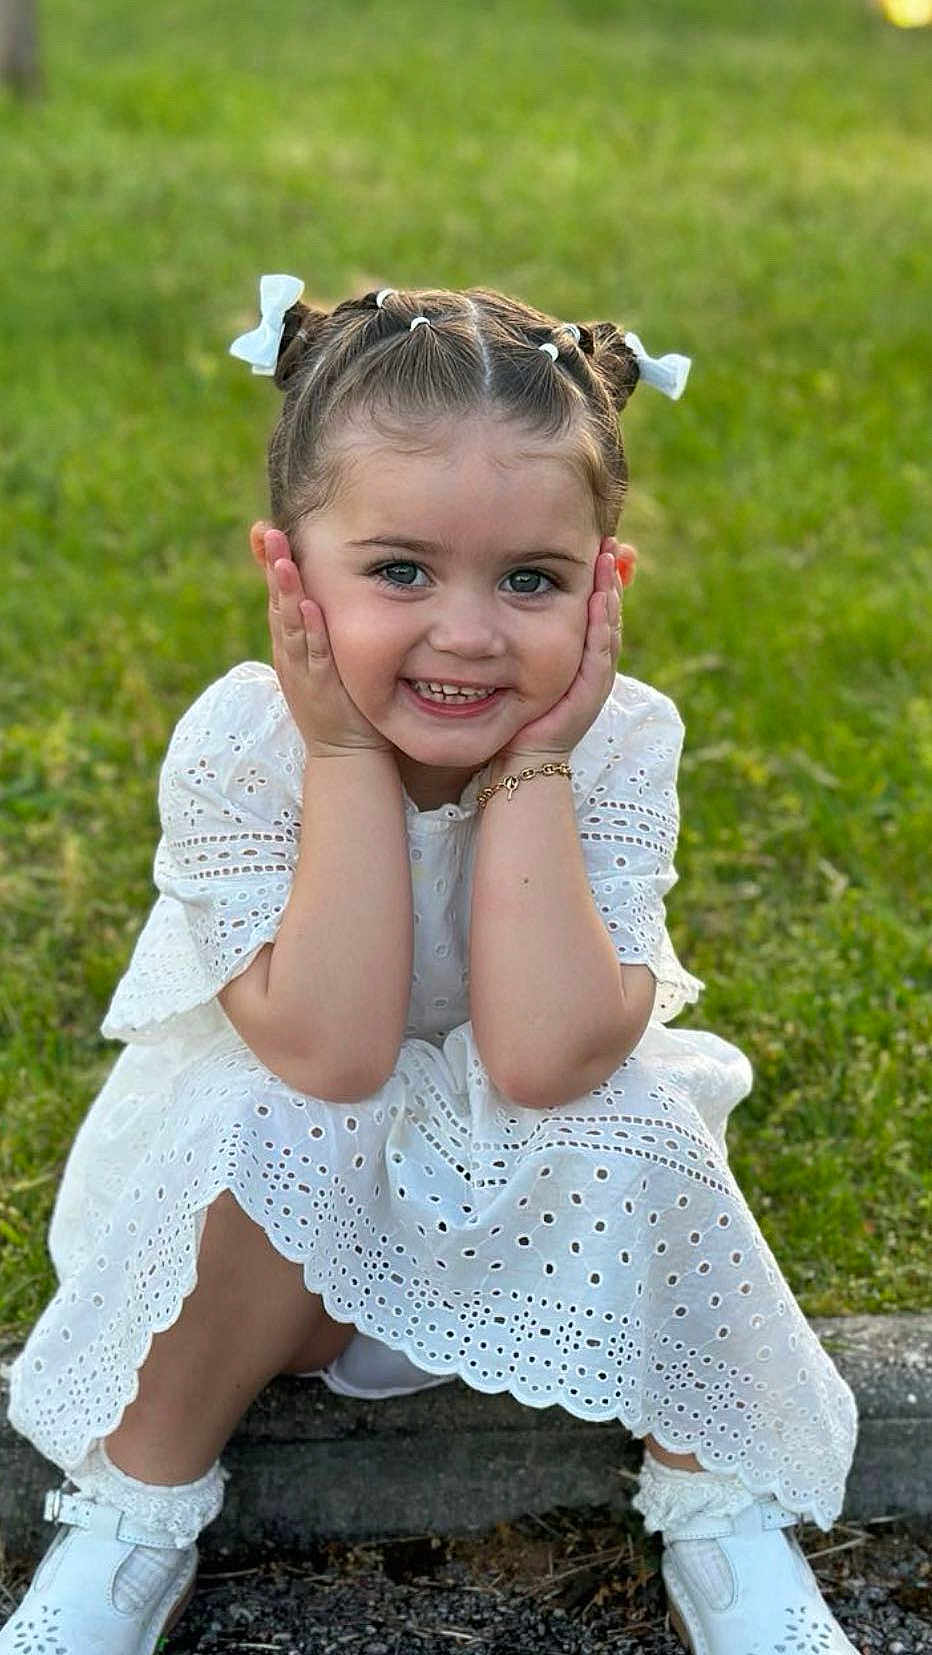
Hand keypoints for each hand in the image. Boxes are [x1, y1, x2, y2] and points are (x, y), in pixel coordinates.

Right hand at [260, 527, 391, 757]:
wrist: (344, 754)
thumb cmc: (339, 704)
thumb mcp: (322, 660)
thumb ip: (316, 630)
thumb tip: (317, 596)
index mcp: (289, 644)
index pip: (277, 596)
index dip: (269, 563)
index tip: (263, 529)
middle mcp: (290, 653)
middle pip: (277, 603)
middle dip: (273, 565)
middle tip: (268, 530)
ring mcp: (302, 670)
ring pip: (291, 625)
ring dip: (288, 592)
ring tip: (284, 561)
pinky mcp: (321, 688)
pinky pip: (315, 655)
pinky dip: (312, 631)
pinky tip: (310, 607)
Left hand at [490, 538, 629, 768]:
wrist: (519, 765)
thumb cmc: (513, 721)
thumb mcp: (514, 672)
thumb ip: (513, 642)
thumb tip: (495, 611)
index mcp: (577, 661)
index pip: (593, 613)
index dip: (597, 582)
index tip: (594, 548)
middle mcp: (591, 669)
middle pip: (607, 616)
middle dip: (609, 579)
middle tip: (608, 544)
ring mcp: (593, 682)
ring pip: (608, 630)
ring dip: (610, 595)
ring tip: (608, 562)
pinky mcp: (588, 695)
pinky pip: (599, 655)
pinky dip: (601, 626)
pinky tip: (599, 601)